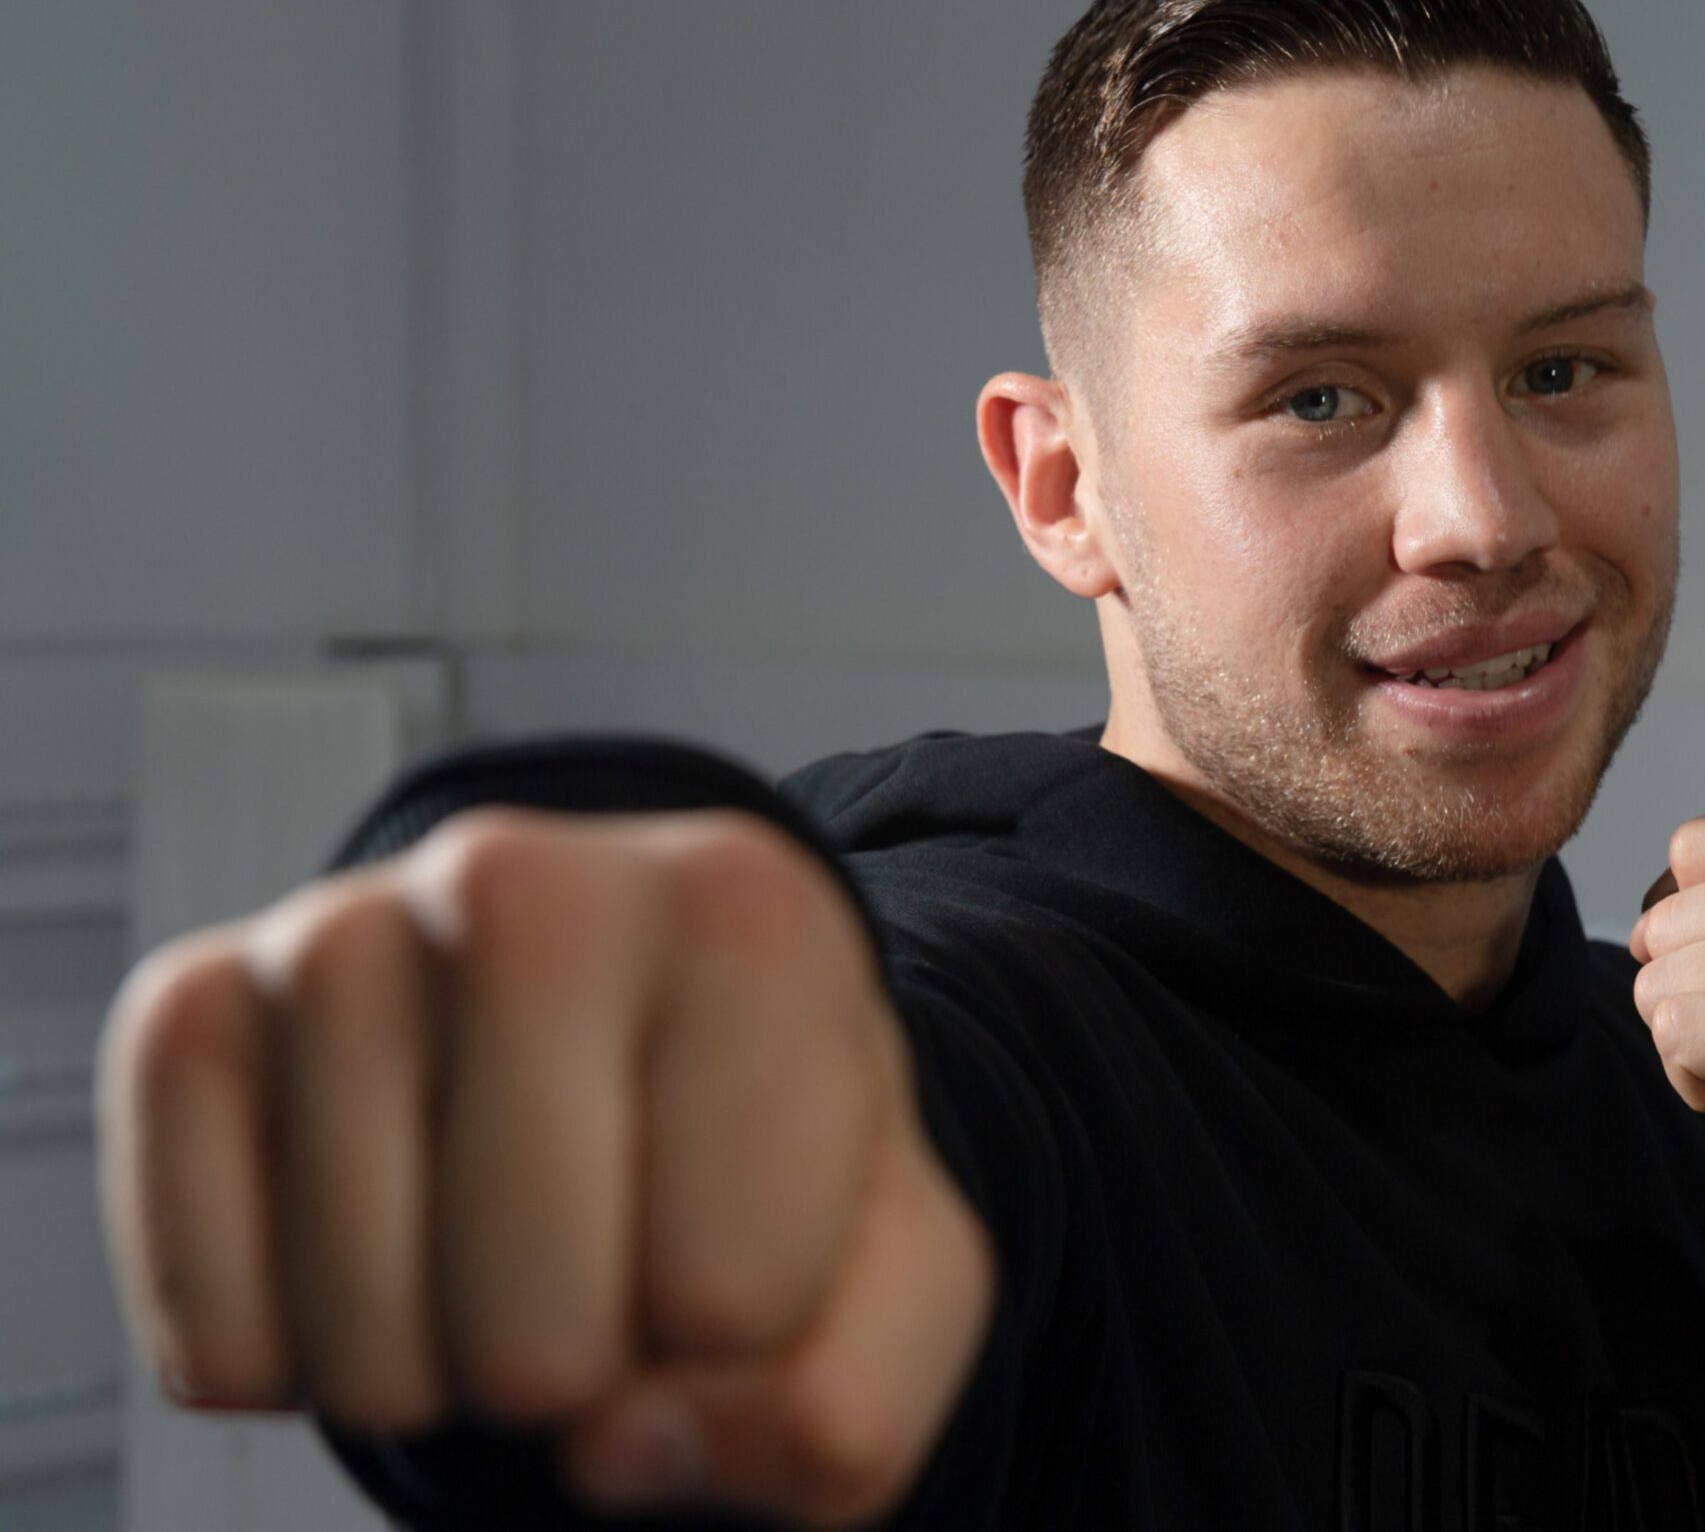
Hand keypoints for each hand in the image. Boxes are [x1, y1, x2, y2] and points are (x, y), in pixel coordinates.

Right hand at [95, 805, 992, 1528]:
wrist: (618, 1062)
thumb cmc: (770, 1173)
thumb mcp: (898, 1291)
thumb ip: (839, 1407)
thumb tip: (619, 1446)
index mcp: (750, 916)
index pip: (731, 1297)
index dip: (744, 1337)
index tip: (746, 1230)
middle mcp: (528, 878)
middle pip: (540, 1339)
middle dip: (587, 1372)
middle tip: (612, 1262)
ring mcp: (338, 934)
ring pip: (372, 1350)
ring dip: (444, 1375)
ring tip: (500, 1249)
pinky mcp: (186, 1012)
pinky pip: (214, 1336)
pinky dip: (292, 1365)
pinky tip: (377, 1246)